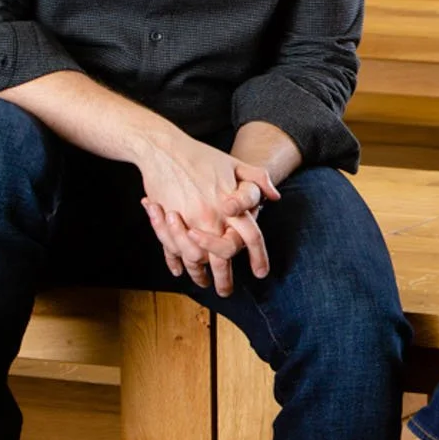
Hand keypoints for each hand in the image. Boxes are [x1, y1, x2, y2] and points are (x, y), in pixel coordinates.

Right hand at [137, 132, 279, 293]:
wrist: (163, 148)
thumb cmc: (201, 155)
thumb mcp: (234, 164)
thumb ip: (258, 180)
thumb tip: (275, 198)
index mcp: (229, 206)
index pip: (251, 237)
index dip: (258, 257)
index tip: (260, 273)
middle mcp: (210, 217)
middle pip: (223, 257)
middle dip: (225, 279)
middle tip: (226, 291)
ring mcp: (187, 222)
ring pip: (196, 259)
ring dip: (199, 275)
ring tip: (203, 283)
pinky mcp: (167, 222)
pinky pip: (173, 250)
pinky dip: (176, 262)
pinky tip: (180, 270)